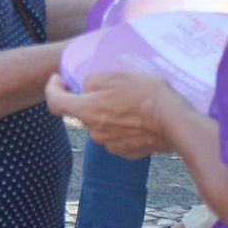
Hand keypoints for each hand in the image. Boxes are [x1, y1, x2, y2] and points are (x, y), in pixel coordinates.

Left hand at [46, 71, 178, 158]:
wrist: (174, 122)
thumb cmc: (146, 95)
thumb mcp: (116, 75)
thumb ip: (92, 81)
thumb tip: (86, 88)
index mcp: (87, 111)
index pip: (55, 102)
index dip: (52, 88)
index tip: (58, 79)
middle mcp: (94, 132)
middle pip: (81, 112)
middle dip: (89, 99)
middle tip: (109, 86)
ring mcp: (110, 145)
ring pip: (100, 124)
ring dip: (107, 113)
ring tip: (129, 100)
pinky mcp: (126, 152)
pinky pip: (116, 135)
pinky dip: (121, 125)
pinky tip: (138, 116)